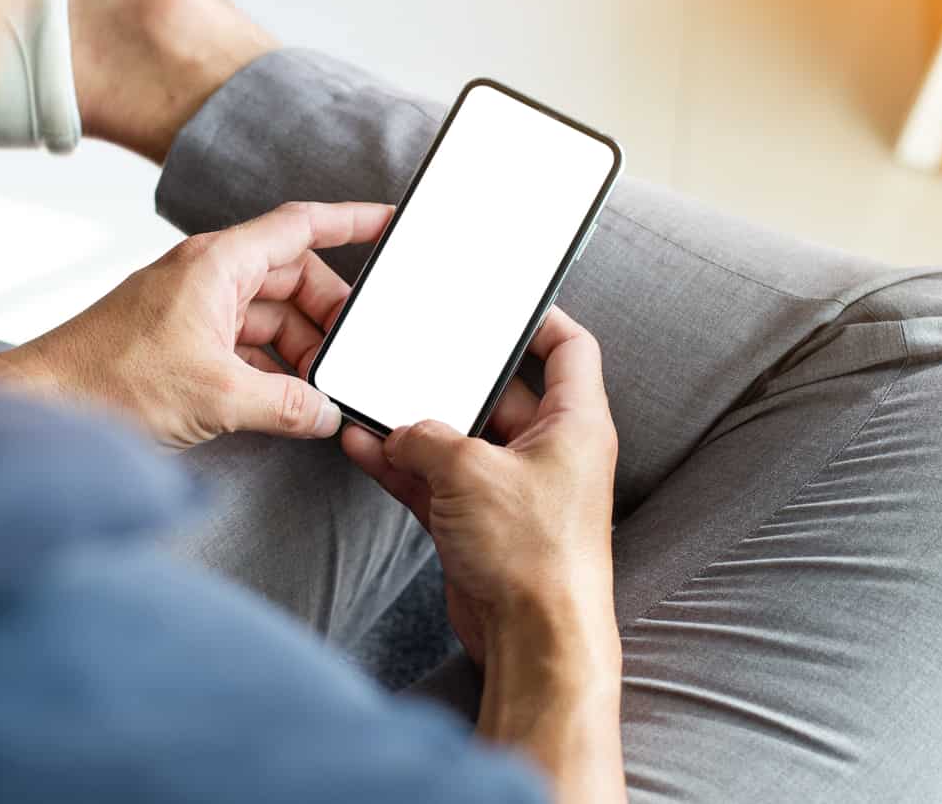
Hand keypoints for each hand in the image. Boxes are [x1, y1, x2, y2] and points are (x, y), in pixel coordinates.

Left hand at [0, 201, 391, 447]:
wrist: (43, 409)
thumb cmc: (107, 382)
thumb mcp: (214, 396)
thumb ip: (284, 405)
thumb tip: (325, 414)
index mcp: (217, 265)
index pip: (299, 226)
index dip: (351, 221)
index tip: (391, 223)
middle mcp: (207, 278)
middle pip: (291, 279)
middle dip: (327, 316)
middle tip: (354, 354)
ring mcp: (193, 312)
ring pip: (269, 319)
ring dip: (299, 352)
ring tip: (320, 392)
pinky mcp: (182, 346)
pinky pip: (245, 348)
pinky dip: (271, 372)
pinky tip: (287, 405)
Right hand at [340, 306, 619, 663]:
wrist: (535, 641)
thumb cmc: (535, 555)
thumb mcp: (470, 470)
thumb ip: (428, 436)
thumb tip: (403, 433)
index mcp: (576, 423)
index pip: (570, 349)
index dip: (541, 317)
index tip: (504, 300)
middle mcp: (549, 452)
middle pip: (500, 392)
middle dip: (452, 378)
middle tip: (414, 350)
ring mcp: (513, 489)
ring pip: (460, 439)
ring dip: (417, 426)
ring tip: (372, 401)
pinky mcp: (481, 524)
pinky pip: (437, 480)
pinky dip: (404, 466)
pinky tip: (365, 447)